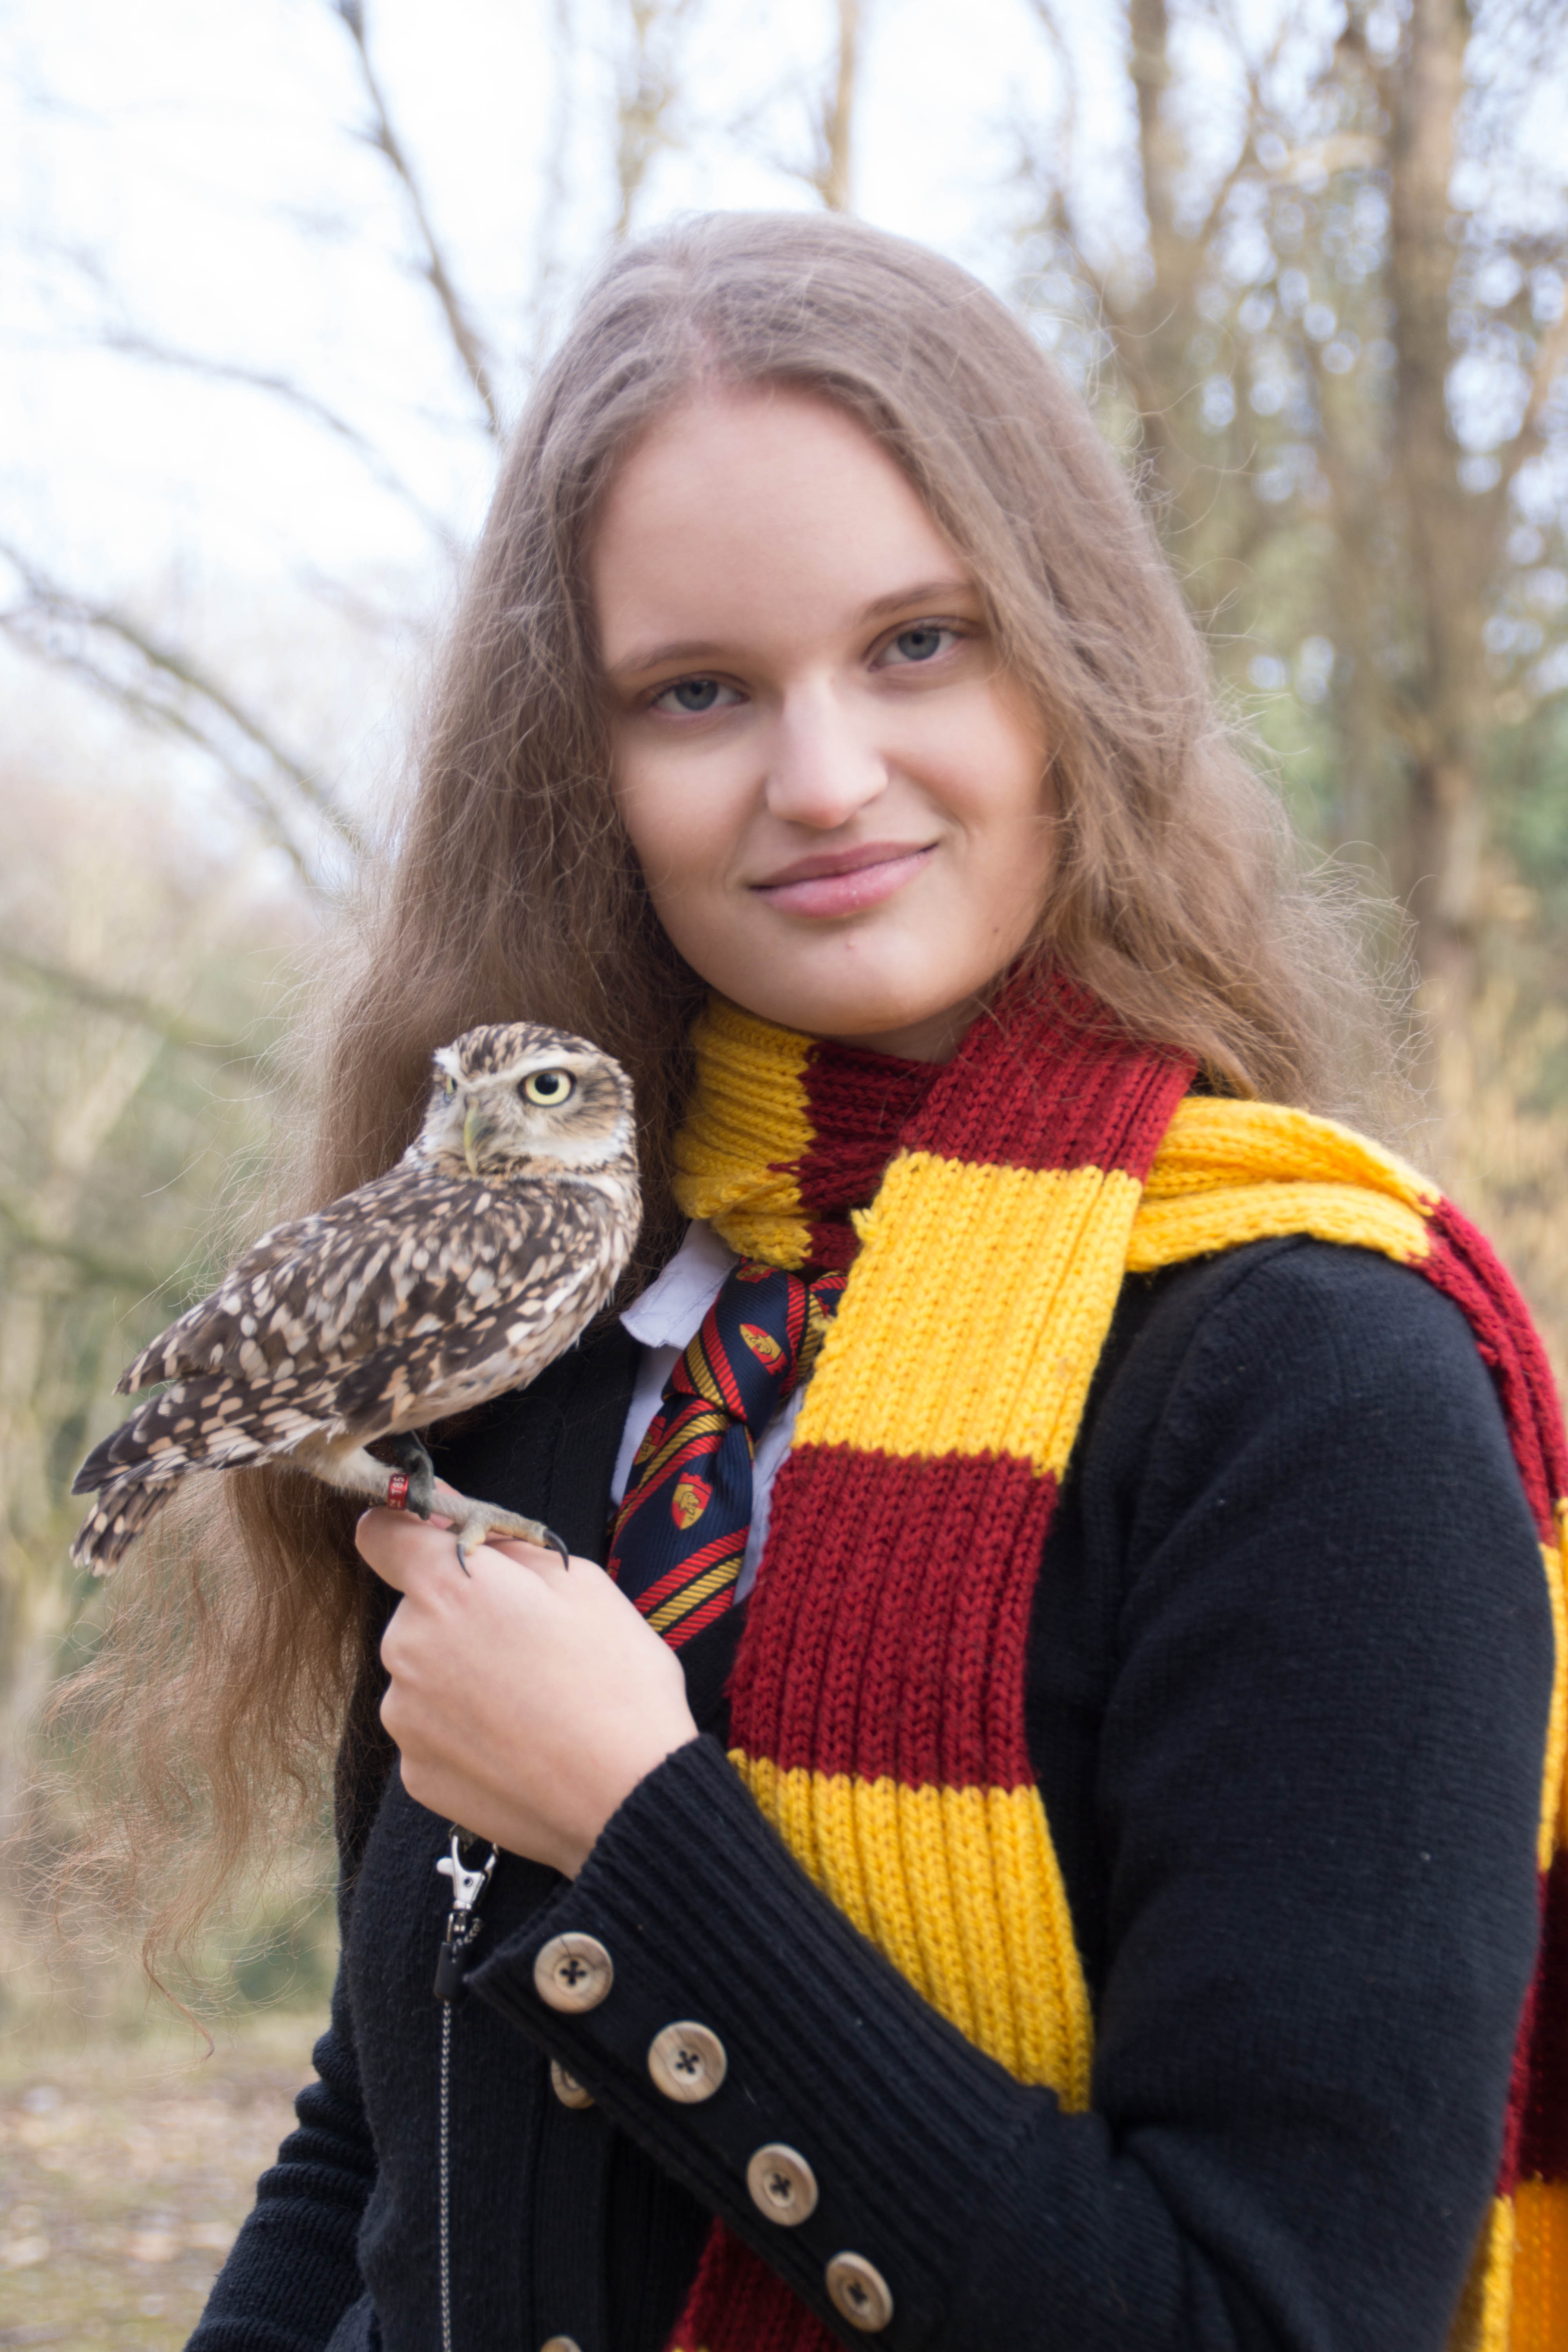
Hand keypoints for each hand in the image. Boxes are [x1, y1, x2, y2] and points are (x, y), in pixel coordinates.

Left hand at [358, 1508, 698, 1875]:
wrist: (628, 1798)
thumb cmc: (616, 1680)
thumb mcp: (578, 1582)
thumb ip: (500, 1539)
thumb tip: (444, 1502)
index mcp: (445, 1587)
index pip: (383, 1533)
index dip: (412, 1533)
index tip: (443, 1546)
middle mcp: (406, 1648)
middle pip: (415, 1612)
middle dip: (459, 1617)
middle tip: (530, 1646)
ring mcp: (405, 1717)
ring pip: (423, 1675)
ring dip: (461, 1679)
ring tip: (532, 1705)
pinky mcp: (415, 1775)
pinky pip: (431, 1735)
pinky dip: (465, 1735)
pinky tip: (519, 1746)